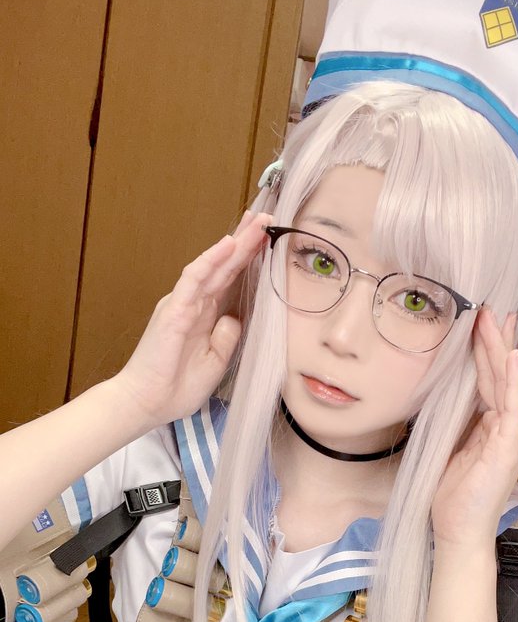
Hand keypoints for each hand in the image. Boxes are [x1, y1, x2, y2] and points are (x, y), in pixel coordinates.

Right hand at [111, 211, 271, 429]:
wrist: (145, 403)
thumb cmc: (175, 387)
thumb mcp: (215, 362)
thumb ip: (227, 338)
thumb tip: (236, 317)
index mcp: (205, 316)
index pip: (231, 280)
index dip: (248, 259)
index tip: (267, 239)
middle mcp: (194, 304)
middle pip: (225, 266)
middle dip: (246, 241)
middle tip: (267, 218)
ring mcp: (183, 303)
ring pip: (213, 266)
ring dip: (235, 244)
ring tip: (256, 223)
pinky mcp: (174, 309)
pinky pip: (194, 279)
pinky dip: (211, 260)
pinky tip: (228, 244)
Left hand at [431, 308, 517, 547]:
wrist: (457, 530)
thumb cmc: (450, 497)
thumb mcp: (445, 447)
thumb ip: (449, 420)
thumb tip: (434, 391)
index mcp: (492, 427)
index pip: (487, 381)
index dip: (483, 351)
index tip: (479, 322)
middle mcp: (507, 428)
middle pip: (497, 376)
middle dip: (492, 340)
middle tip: (487, 307)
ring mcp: (511, 435)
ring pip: (504, 383)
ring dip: (498, 349)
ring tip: (493, 319)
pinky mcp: (508, 445)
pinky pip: (512, 405)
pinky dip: (511, 380)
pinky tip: (510, 357)